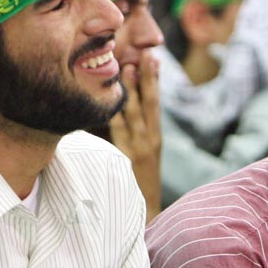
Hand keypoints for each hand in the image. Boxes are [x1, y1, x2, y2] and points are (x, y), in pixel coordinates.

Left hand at [108, 51, 161, 221]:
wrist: (148, 214)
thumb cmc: (139, 182)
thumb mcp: (143, 155)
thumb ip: (135, 133)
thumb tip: (123, 109)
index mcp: (155, 136)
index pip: (155, 102)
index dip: (154, 79)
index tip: (152, 57)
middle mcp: (150, 139)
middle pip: (149, 102)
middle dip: (146, 77)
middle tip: (143, 53)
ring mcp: (139, 148)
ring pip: (135, 113)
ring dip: (132, 90)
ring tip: (128, 67)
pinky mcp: (126, 158)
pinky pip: (119, 133)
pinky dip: (116, 115)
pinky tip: (112, 101)